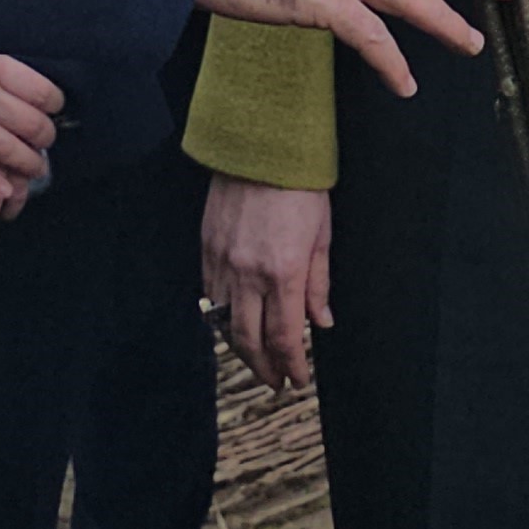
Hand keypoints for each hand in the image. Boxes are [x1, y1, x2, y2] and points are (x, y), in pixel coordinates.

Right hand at [0, 49, 64, 250]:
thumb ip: (1, 65)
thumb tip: (32, 84)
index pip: (41, 92)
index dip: (55, 104)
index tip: (54, 109)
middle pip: (29, 125)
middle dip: (45, 138)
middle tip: (46, 142)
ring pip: (4, 149)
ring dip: (26, 164)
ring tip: (34, 168)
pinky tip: (2, 188)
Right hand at [204, 177, 334, 390]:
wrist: (261, 146)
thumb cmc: (300, 186)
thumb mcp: (322, 236)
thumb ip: (319, 285)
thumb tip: (321, 323)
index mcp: (284, 273)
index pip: (284, 338)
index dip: (291, 367)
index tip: (297, 381)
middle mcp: (248, 274)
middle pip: (249, 340)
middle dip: (263, 368)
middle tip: (275, 382)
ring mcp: (223, 262)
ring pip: (224, 322)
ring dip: (240, 347)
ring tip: (256, 358)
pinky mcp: (207, 248)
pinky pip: (209, 295)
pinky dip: (221, 315)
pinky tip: (233, 321)